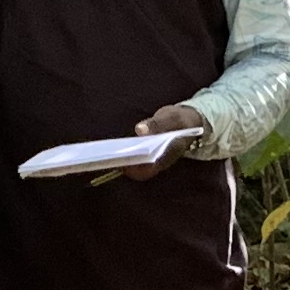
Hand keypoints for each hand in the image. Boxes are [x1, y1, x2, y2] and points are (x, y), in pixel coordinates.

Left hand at [92, 100, 209, 186]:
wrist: (190, 122)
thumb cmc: (181, 120)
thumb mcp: (172, 118)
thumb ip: (158, 124)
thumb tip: (140, 130)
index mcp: (165, 157)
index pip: (145, 170)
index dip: (129, 168)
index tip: (114, 161)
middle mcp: (157, 163)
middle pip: (135, 171)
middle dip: (117, 165)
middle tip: (99, 157)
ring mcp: (151, 160)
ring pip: (132, 166)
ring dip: (116, 160)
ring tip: (98, 153)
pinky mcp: (145, 154)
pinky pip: (131, 158)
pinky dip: (120, 154)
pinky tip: (107, 147)